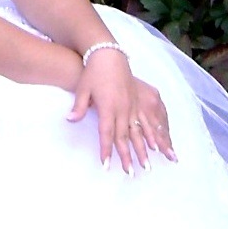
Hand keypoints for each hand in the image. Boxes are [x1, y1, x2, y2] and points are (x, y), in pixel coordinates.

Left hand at [67, 52, 174, 172]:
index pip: (107, 133)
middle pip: (125, 137)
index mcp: (108, 107)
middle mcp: (123, 109)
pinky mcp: (139, 101)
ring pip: (140, 132)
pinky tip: (157, 146)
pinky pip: (148, 121)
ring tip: (148, 166)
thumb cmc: (93, 73)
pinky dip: (153, 135)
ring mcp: (133, 105)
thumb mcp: (83, 89)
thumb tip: (70, 119)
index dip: (106, 150)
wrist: (109, 55)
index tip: (106, 165)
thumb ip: (79, 106)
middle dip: (127, 157)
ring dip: (144, 150)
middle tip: (130, 174)